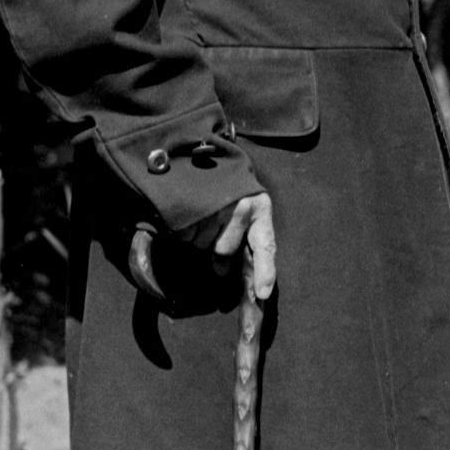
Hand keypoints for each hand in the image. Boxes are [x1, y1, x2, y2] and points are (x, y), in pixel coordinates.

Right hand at [128, 191, 275, 303]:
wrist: (199, 154)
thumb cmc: (230, 190)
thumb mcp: (249, 209)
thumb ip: (249, 240)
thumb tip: (242, 279)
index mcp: (260, 208)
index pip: (265, 245)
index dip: (264, 272)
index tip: (262, 294)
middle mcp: (240, 206)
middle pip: (223, 251)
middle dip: (217, 254)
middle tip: (215, 237)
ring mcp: (213, 206)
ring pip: (202, 245)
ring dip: (199, 238)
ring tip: (202, 215)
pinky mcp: (189, 206)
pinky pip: (185, 235)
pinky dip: (184, 231)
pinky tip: (189, 213)